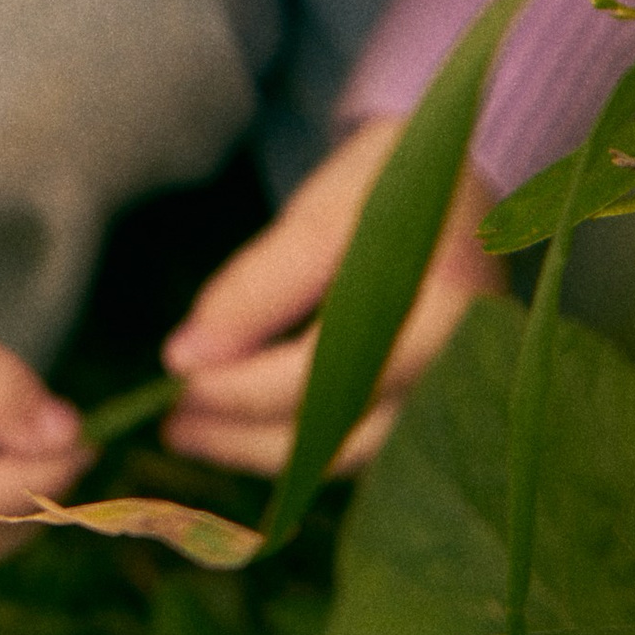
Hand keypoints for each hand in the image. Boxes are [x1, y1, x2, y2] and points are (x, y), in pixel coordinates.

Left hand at [160, 115, 499, 480]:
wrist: (462, 182)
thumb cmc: (392, 180)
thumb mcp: (323, 210)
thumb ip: (261, 282)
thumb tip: (186, 357)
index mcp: (441, 307)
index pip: (323, 372)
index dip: (242, 382)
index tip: (177, 372)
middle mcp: (455, 369)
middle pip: (335, 432)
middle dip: (243, 433)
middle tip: (172, 422)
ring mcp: (449, 394)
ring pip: (345, 454)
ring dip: (262, 450)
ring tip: (192, 430)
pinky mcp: (434, 405)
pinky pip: (358, 443)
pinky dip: (297, 443)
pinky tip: (243, 428)